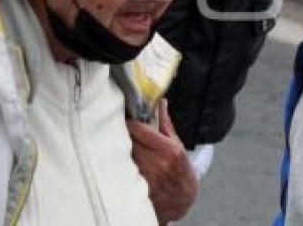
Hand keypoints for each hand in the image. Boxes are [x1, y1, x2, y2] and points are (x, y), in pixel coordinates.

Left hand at [128, 100, 197, 224]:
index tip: (127, 119)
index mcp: (167, 149)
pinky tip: (123, 163)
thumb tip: (160, 103)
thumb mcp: (178, 145)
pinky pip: (121, 170)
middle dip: (124, 135)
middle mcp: (155, 162)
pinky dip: (120, 164)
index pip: (138, 129)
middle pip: (127, 141)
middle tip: (121, 131)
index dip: (130, 122)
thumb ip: (165, 124)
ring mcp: (145, 176)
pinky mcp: (136, 187)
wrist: (181, 198)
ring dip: (121, 149)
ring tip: (123, 147)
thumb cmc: (181, 171)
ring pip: (123, 156)